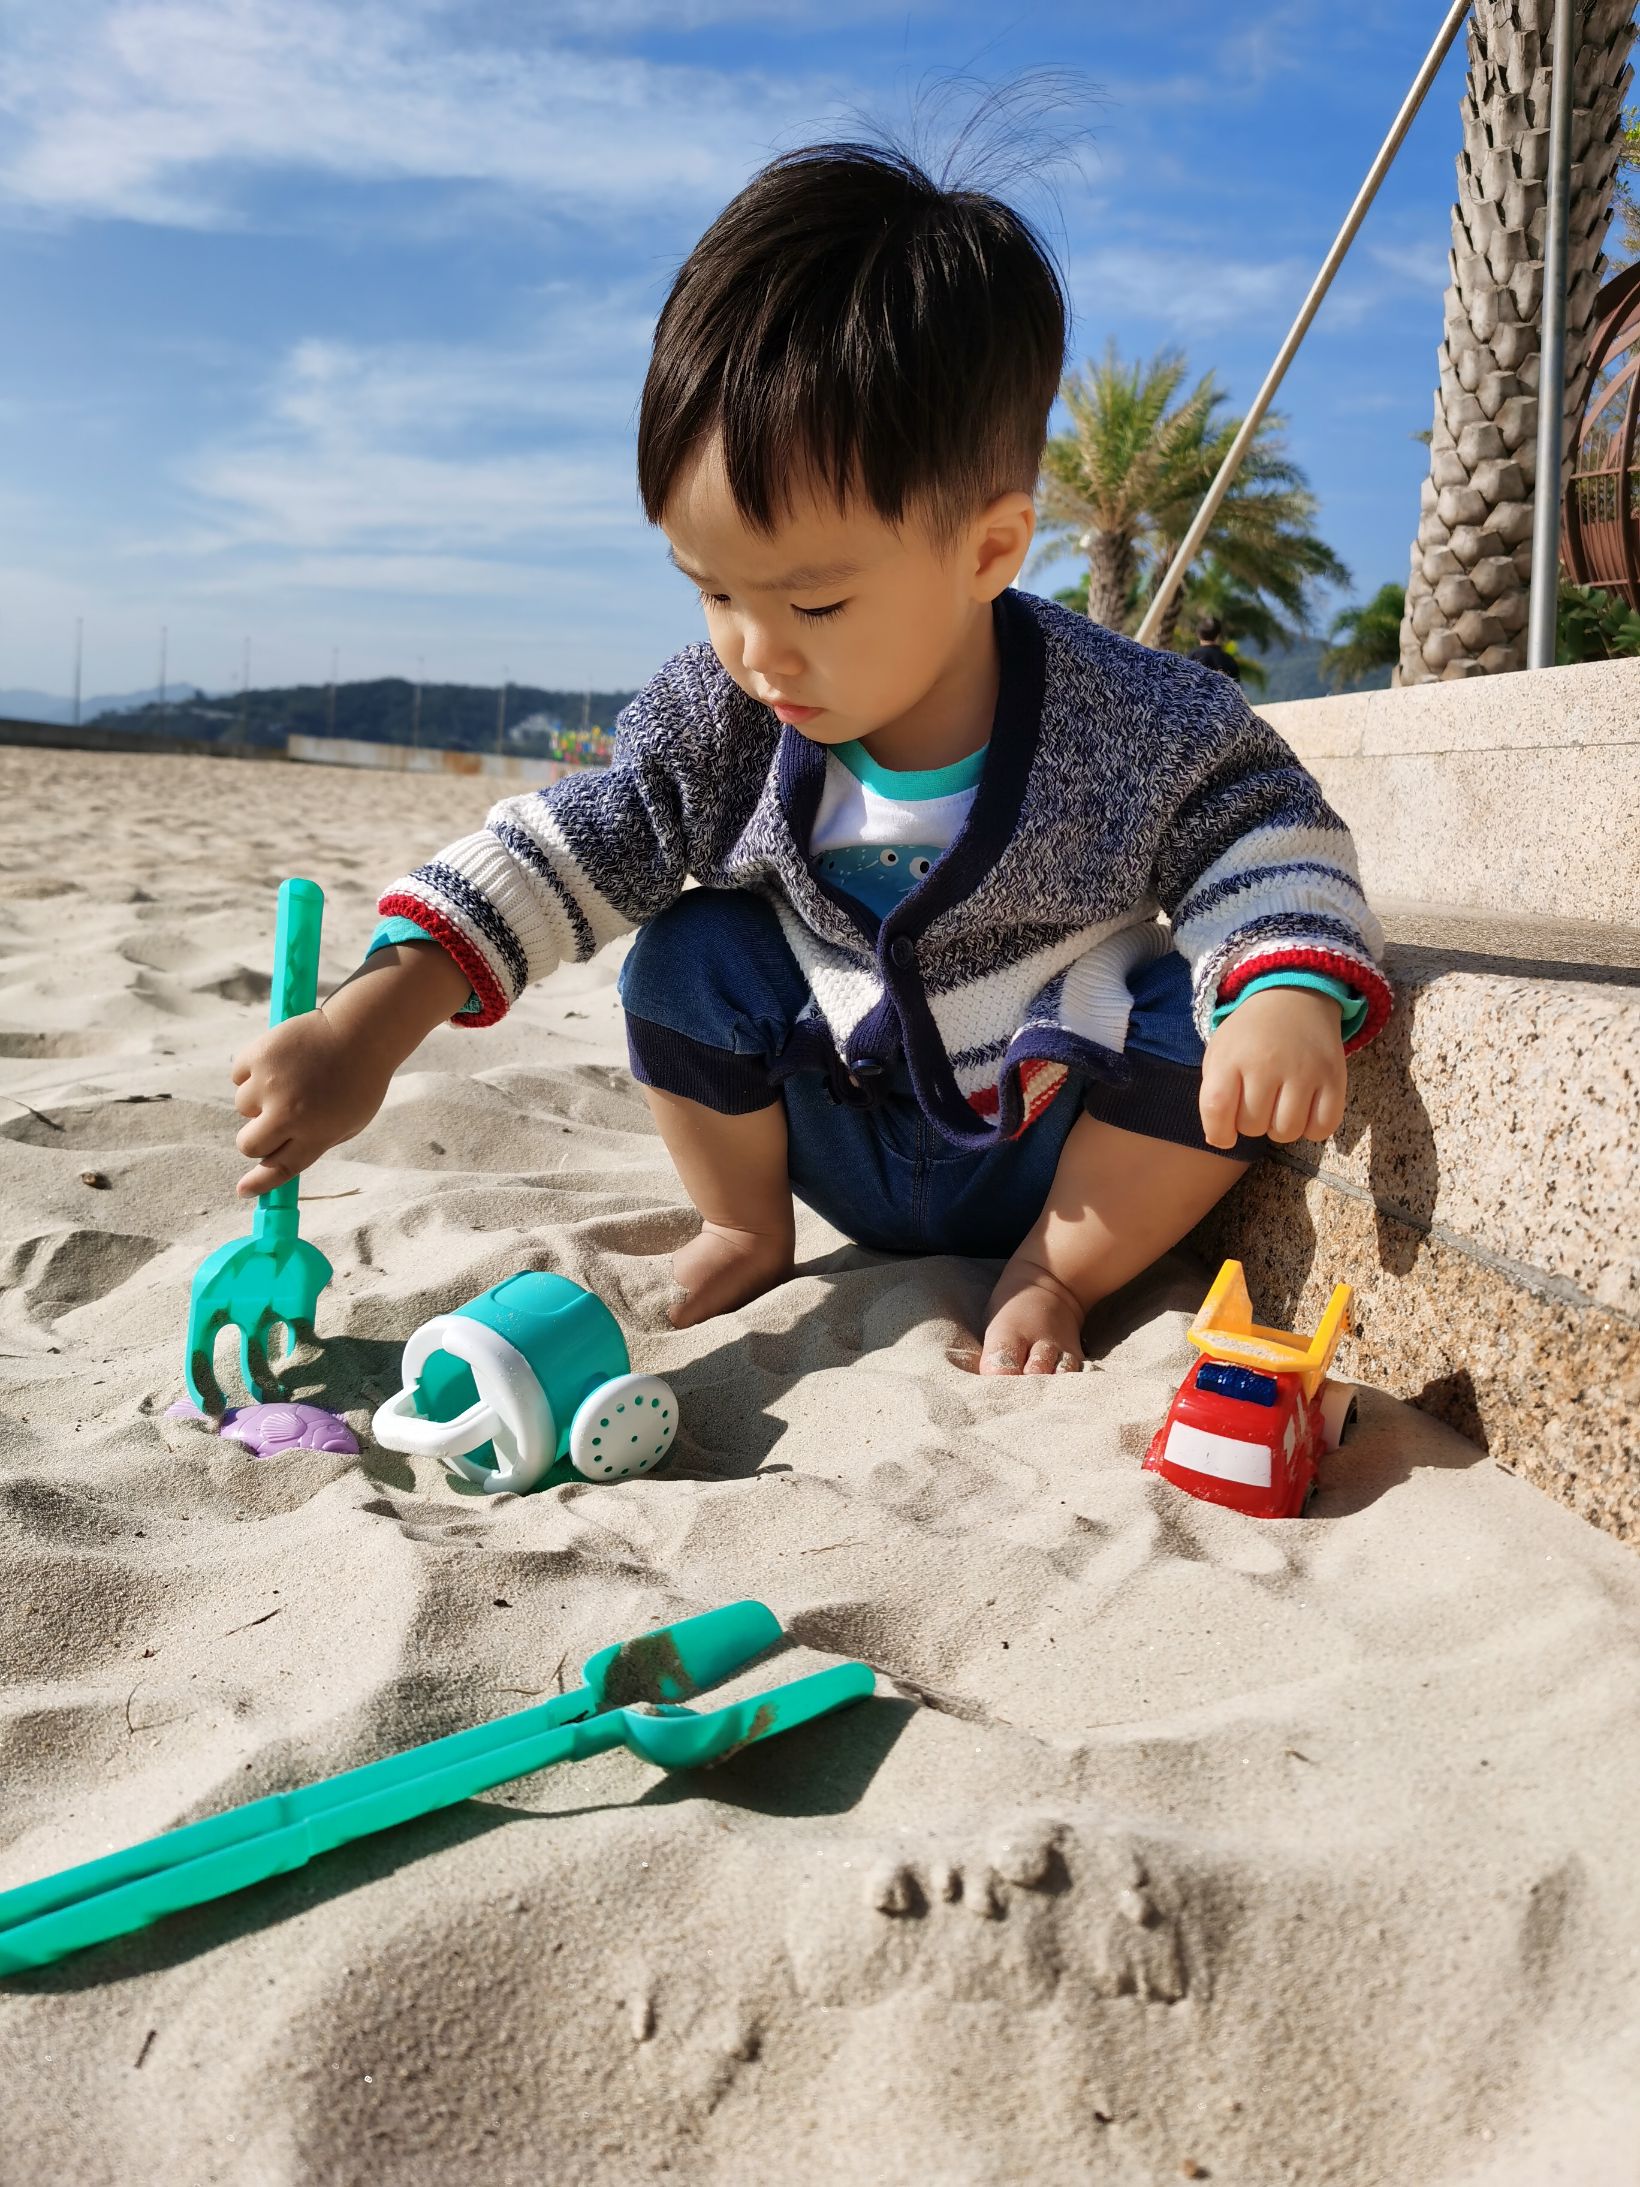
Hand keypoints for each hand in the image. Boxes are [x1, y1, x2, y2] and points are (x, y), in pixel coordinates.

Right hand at [232, 1008, 392, 1195]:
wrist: (361, 1030)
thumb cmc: (360, 1080)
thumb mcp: (350, 1122)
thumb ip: (315, 1142)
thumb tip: (277, 1160)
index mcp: (316, 1133)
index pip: (280, 1168)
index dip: (260, 1183)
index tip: (243, 1190)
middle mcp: (289, 1112)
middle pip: (250, 1145)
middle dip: (257, 1139)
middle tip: (274, 1121)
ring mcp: (270, 1083)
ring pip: (242, 1108)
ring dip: (258, 1100)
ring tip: (290, 1080)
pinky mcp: (258, 1055)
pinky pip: (238, 1076)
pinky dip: (251, 1072)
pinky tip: (279, 1061)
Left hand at [1198, 986, 1346, 1151]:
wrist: (1294, 997)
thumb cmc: (1251, 1034)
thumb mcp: (1220, 1052)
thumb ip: (1214, 1092)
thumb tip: (1222, 1137)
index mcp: (1232, 1056)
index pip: (1216, 1108)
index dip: (1218, 1133)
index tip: (1224, 1136)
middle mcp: (1267, 1063)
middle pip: (1252, 1125)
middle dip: (1251, 1123)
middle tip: (1257, 1102)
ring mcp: (1304, 1071)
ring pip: (1286, 1131)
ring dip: (1280, 1128)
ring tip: (1279, 1107)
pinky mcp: (1334, 1078)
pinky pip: (1322, 1128)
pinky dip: (1312, 1129)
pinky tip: (1305, 1111)